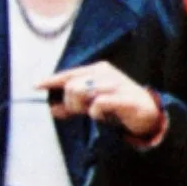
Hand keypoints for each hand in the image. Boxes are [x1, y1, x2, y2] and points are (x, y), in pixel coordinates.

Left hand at [38, 62, 163, 138]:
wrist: (150, 114)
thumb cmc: (119, 106)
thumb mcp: (94, 103)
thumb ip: (74, 104)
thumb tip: (52, 108)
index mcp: (97, 70)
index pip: (69, 74)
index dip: (51, 80)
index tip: (37, 86)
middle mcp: (105, 73)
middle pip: (71, 86)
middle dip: (70, 103)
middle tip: (80, 112)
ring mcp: (116, 84)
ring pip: (80, 92)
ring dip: (81, 108)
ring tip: (93, 113)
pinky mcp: (124, 98)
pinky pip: (97, 104)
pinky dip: (96, 113)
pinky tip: (103, 116)